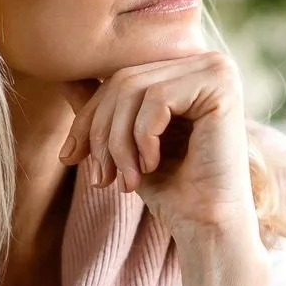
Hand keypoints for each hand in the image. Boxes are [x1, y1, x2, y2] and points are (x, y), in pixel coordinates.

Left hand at [58, 52, 254, 246]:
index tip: (71, 158)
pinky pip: (157, 99)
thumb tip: (64, 79)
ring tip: (126, 180)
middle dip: (101, 133)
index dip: (88, 117)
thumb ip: (103, 109)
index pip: (119, 77)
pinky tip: (152, 166)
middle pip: (124, 80)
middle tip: (101, 178)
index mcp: (186, 70)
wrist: (207, 225)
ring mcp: (217, 69)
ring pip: (134, 88)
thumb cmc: (171, 188)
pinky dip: (144, 138)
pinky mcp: (221, 86)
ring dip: (118, 142)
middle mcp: (206, 60)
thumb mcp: (125, 143)